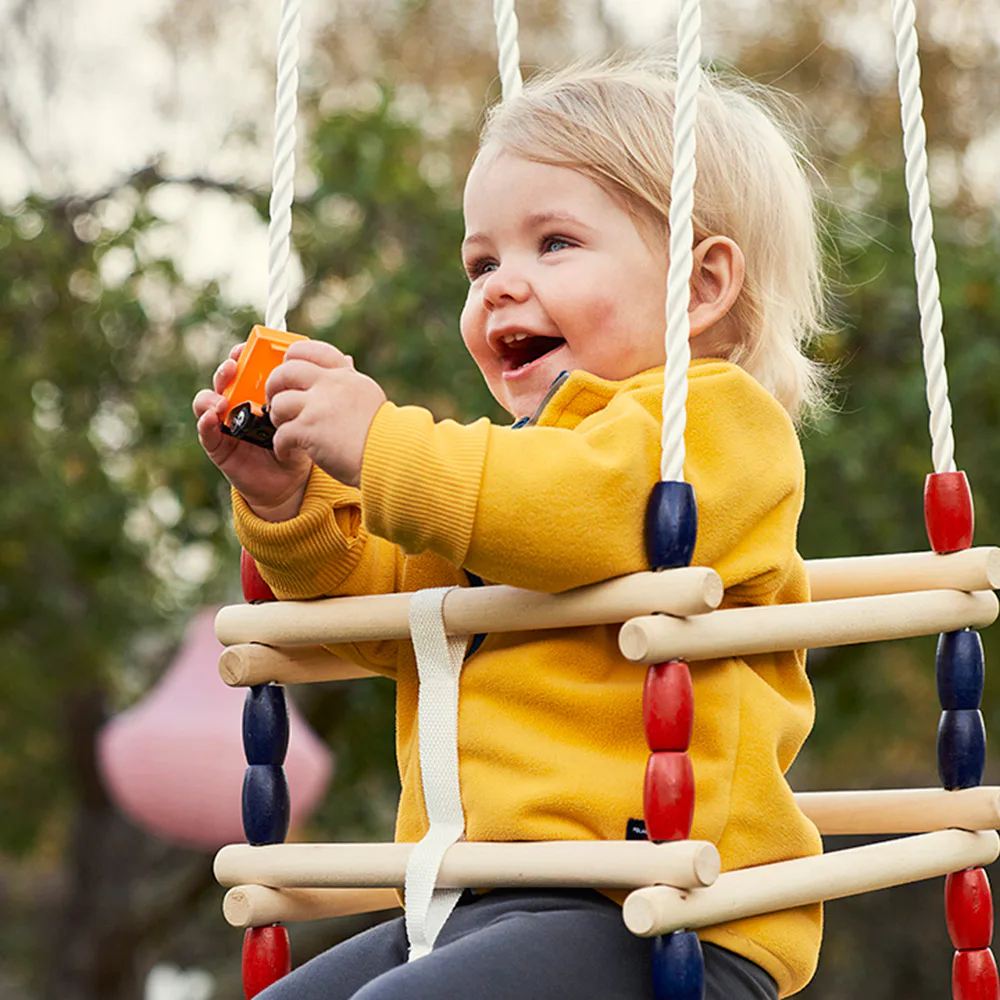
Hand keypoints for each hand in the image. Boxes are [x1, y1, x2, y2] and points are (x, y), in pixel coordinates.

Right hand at [193, 342, 312, 520]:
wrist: (292, 482)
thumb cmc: (300, 441)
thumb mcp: (311, 413)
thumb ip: (324, 387)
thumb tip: (349, 359)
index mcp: (259, 389)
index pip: (246, 364)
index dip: (243, 353)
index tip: (247, 346)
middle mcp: (239, 402)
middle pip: (226, 378)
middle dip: (227, 369)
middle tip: (234, 365)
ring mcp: (226, 422)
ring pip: (209, 400)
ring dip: (212, 395)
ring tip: (223, 397)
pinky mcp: (219, 445)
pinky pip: (206, 432)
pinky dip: (205, 423)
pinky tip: (212, 419)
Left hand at [266, 340, 386, 487]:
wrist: (390, 456)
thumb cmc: (381, 434)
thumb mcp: (368, 395)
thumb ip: (349, 380)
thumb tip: (345, 361)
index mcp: (345, 376)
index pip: (311, 350)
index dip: (292, 357)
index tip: (289, 370)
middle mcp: (331, 386)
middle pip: (286, 372)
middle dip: (274, 386)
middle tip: (275, 400)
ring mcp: (318, 407)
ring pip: (280, 403)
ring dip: (277, 418)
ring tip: (285, 430)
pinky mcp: (309, 430)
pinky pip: (281, 433)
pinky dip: (280, 445)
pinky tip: (287, 451)